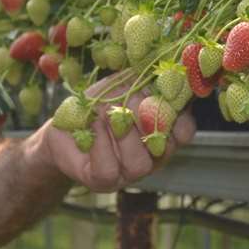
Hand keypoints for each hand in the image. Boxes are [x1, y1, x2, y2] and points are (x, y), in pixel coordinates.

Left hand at [44, 77, 195, 192]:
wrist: (64, 124)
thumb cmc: (98, 103)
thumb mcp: (123, 85)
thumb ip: (145, 80)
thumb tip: (167, 67)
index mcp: (161, 135)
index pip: (185, 132)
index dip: (179, 115)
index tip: (162, 94)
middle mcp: (150, 158)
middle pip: (163, 146)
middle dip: (145, 117)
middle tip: (128, 97)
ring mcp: (127, 174)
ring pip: (139, 163)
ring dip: (122, 132)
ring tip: (106, 112)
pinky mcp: (102, 181)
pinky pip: (108, 168)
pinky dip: (100, 143)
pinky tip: (93, 124)